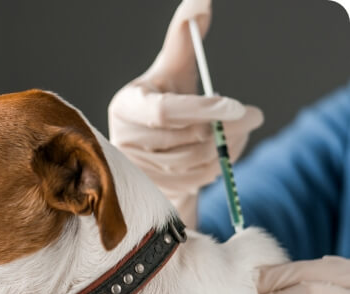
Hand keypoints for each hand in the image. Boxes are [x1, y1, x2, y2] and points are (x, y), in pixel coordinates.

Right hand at [108, 0, 262, 227]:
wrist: (152, 146)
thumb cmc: (164, 98)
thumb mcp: (172, 68)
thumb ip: (184, 35)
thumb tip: (201, 0)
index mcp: (126, 105)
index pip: (165, 112)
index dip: (203, 109)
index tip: (240, 105)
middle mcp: (125, 139)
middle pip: (185, 139)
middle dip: (227, 128)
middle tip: (254, 116)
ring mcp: (138, 169)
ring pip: (194, 162)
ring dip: (227, 148)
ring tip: (240, 132)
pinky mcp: (153, 188)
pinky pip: (195, 182)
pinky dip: (218, 167)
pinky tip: (225, 153)